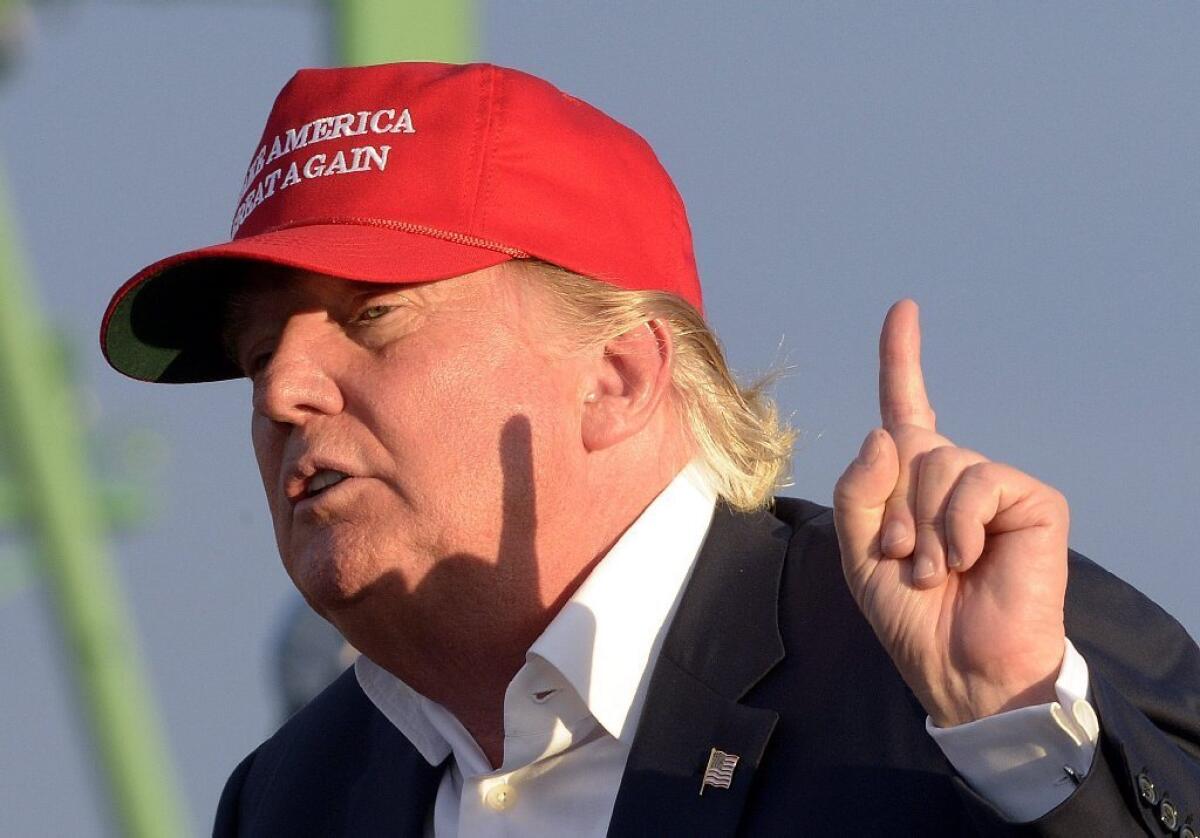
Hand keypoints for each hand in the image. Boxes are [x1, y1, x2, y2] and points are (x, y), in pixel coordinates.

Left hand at [833, 300, 1069, 726]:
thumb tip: (886, 434)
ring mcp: (995, 485)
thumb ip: (857, 488)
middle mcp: (954, 473)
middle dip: (892, 512)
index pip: (907, 406)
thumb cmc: (911, 612)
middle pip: (906, 447)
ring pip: (938, 464)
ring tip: (939, 569)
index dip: (903, 358)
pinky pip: (977, 482)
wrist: (959, 664)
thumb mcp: (858, 550)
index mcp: (912, 480)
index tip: (904, 309)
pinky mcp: (1032, 500)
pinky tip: (970, 559)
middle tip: (909, 561)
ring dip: (923, 528)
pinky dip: (960, 525)